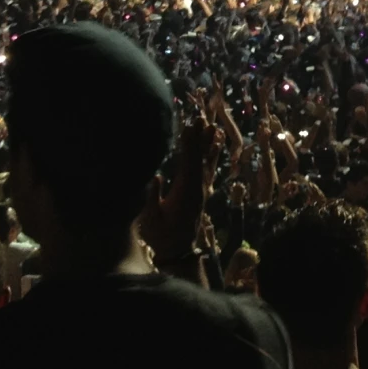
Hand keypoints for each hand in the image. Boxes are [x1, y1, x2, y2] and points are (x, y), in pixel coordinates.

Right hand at [140, 118, 210, 268]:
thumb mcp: (152, 220)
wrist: (178, 251)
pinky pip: (208, 169)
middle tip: (201, 117)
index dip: (189, 144)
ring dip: (208, 144)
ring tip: (212, 126)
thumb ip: (154, 199)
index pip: (188, 163)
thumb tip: (156, 177)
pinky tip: (215, 145)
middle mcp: (197, 188)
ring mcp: (201, 190)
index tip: (188, 126)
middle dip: (200, 138)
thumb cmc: (161, 235)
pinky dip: (212, 156)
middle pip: (200, 158)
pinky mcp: (201, 192)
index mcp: (185, 192)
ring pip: (206, 162)